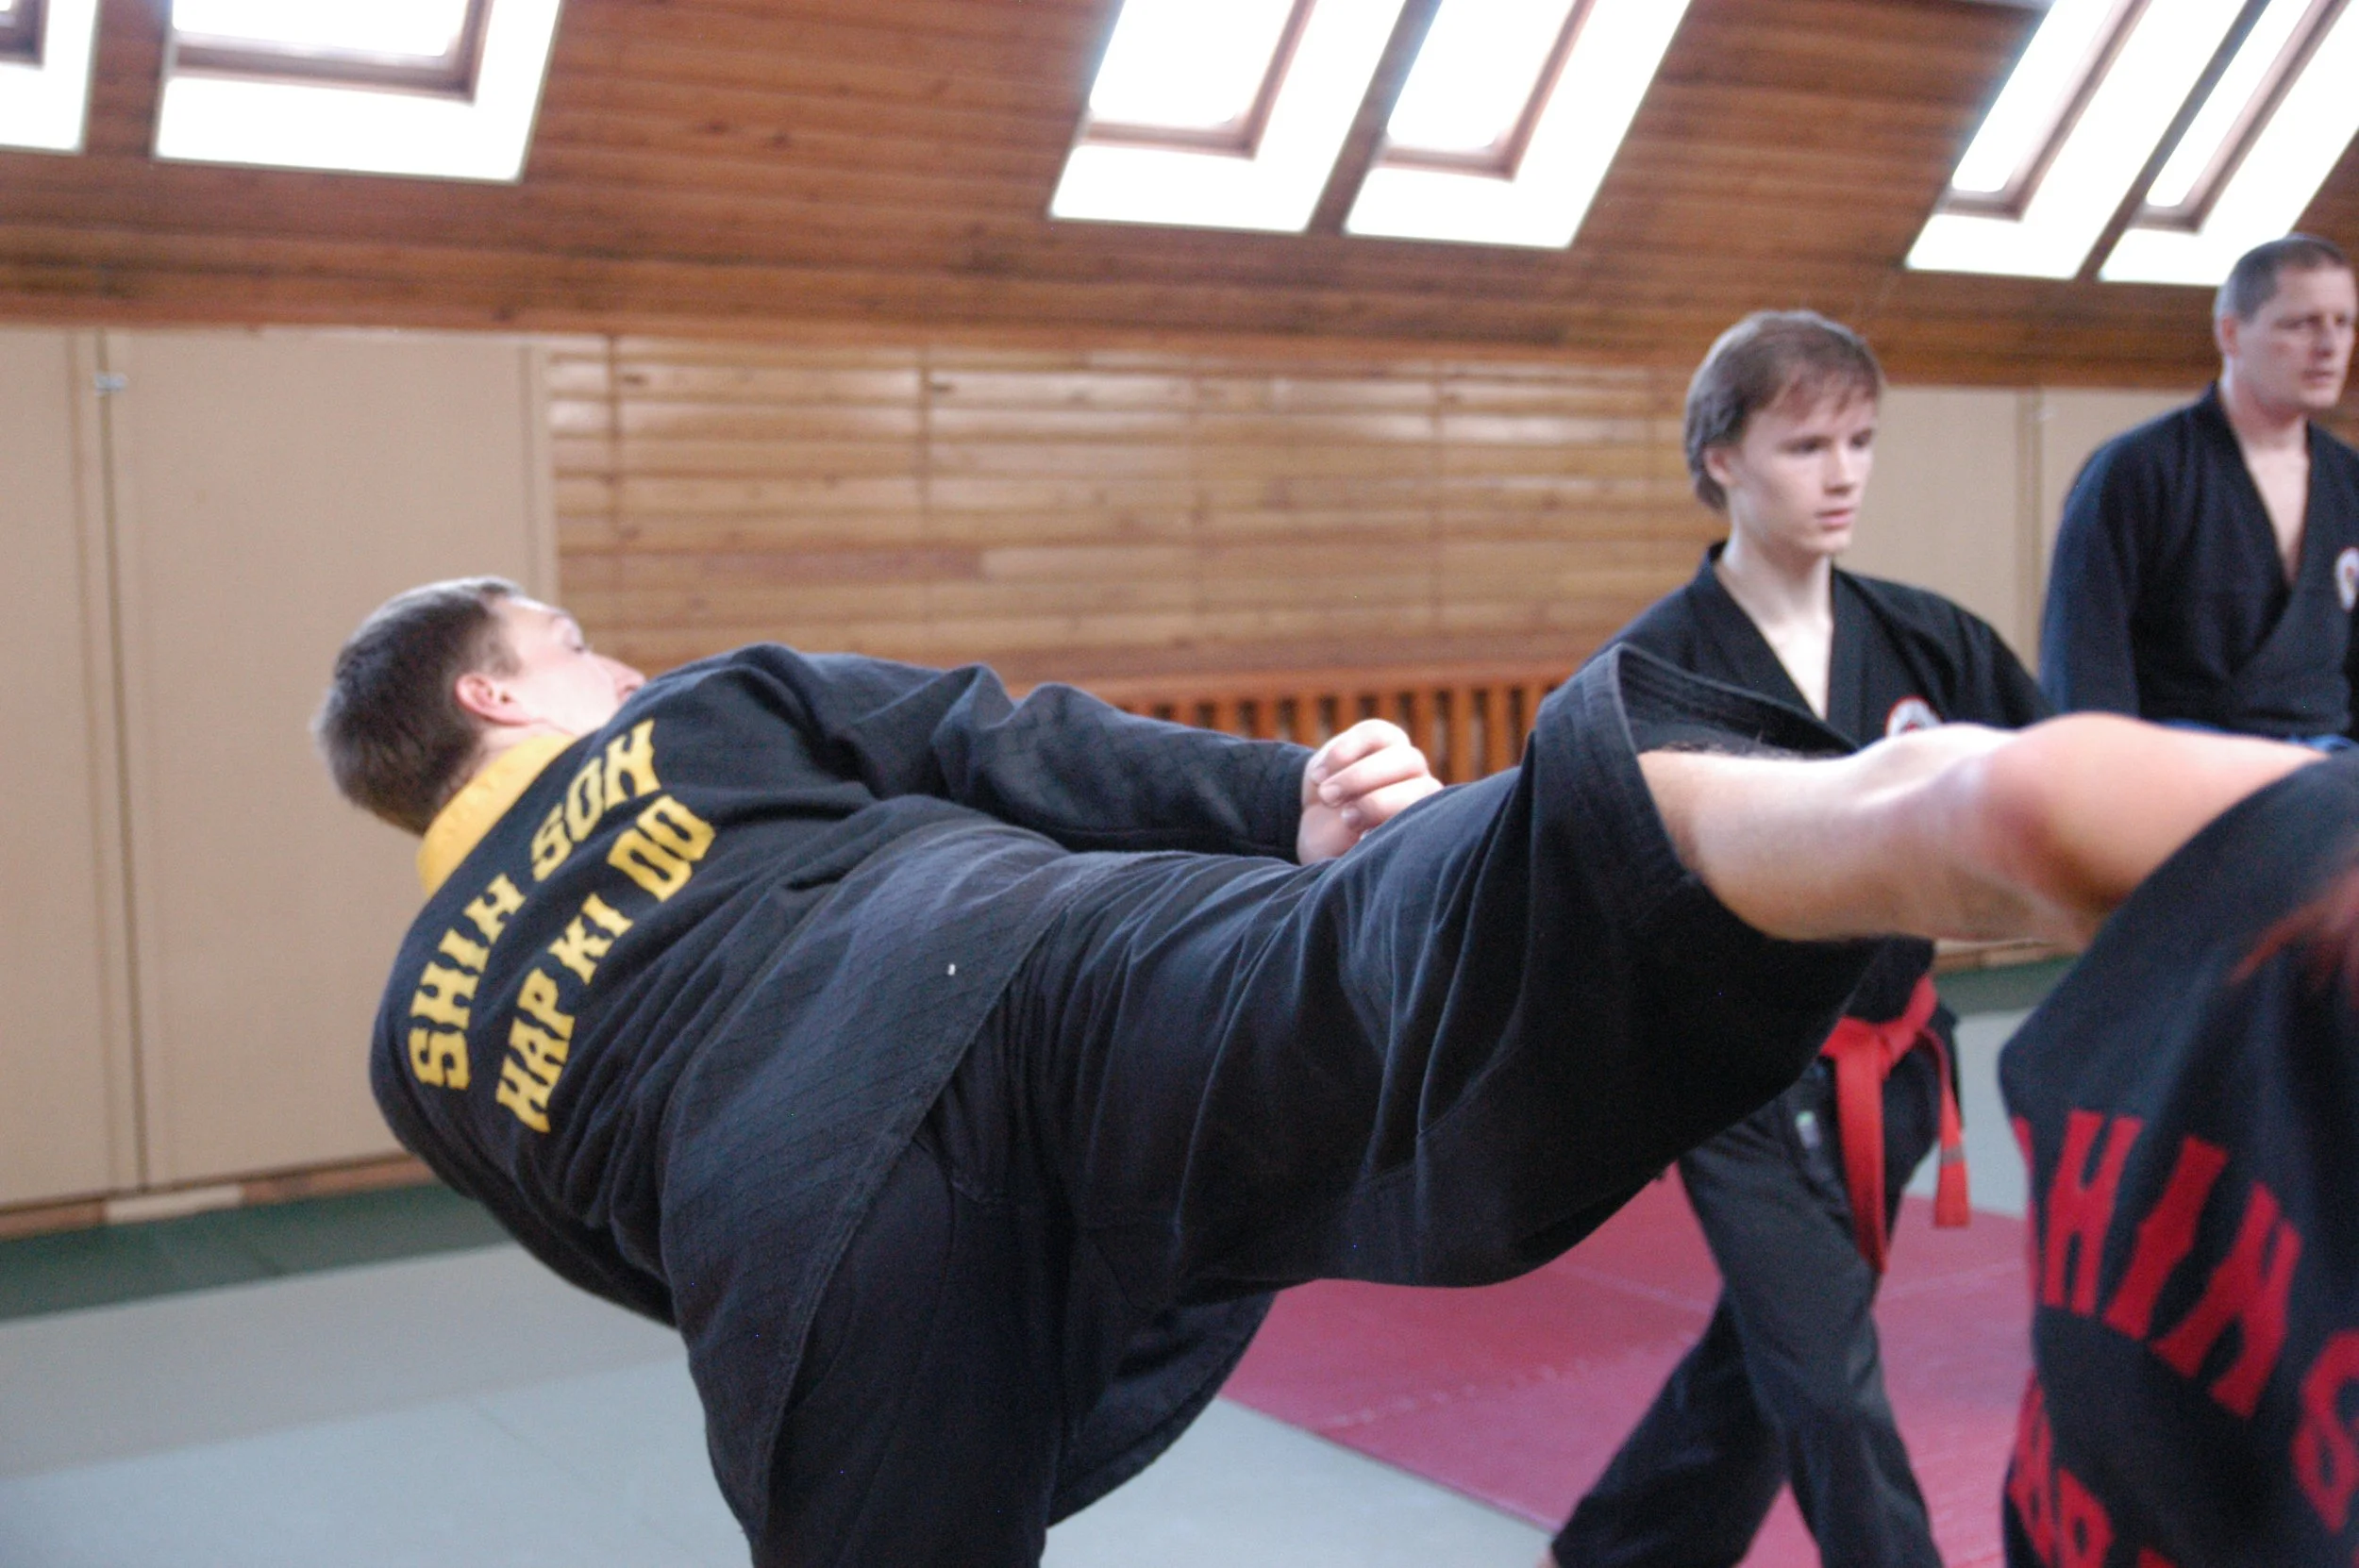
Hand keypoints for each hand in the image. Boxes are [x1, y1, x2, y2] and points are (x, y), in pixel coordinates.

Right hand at [1297, 720, 1441, 862]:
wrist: (1316, 819)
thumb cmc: (1336, 846)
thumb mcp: (1345, 859)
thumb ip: (1361, 851)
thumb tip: (1365, 838)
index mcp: (1421, 820)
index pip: (1426, 813)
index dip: (1394, 822)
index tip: (1361, 838)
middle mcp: (1420, 786)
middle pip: (1421, 784)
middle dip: (1377, 800)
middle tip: (1342, 816)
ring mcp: (1402, 758)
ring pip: (1399, 754)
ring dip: (1358, 776)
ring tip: (1326, 795)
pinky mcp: (1379, 737)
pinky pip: (1372, 734)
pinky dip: (1343, 752)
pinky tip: (1318, 775)